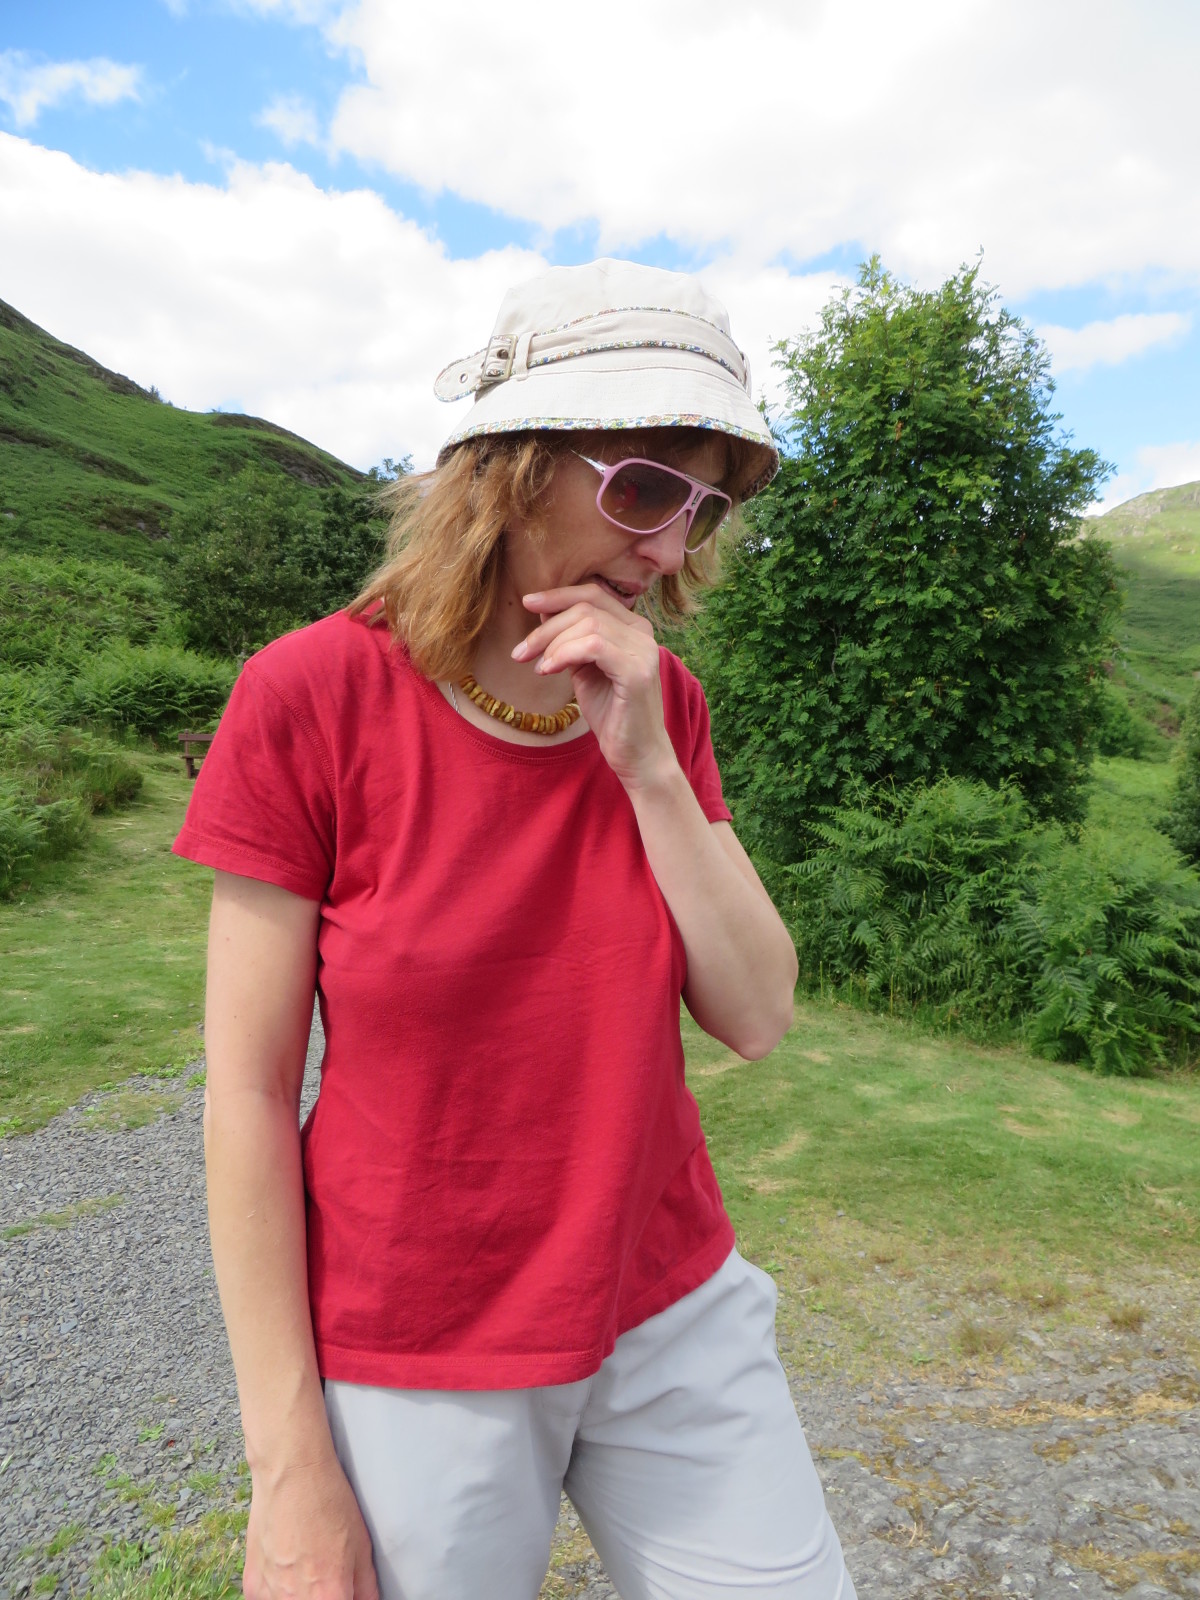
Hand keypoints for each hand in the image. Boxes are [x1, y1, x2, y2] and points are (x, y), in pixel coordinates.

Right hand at [243, 1454, 378, 1599]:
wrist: (290, 1474)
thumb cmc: (327, 1502)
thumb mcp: (361, 1544)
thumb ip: (365, 1585)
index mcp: (330, 1596)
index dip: (345, 1598)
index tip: (345, 1590)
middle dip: (324, 1595)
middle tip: (327, 1575)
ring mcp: (270, 1595)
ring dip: (299, 1595)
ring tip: (306, 1566)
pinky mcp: (252, 1585)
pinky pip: (268, 1599)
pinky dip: (278, 1590)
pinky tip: (287, 1564)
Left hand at [514, 584, 678, 791]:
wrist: (636, 755)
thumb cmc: (611, 714)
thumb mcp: (585, 670)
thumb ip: (571, 641)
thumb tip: (544, 613)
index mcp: (633, 628)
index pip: (593, 595)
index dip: (558, 595)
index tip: (527, 603)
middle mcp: (642, 633)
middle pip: (586, 608)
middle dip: (546, 626)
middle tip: (521, 652)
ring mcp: (643, 651)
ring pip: (587, 624)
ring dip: (552, 643)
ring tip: (537, 667)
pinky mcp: (636, 672)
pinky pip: (593, 646)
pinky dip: (564, 654)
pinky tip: (549, 671)